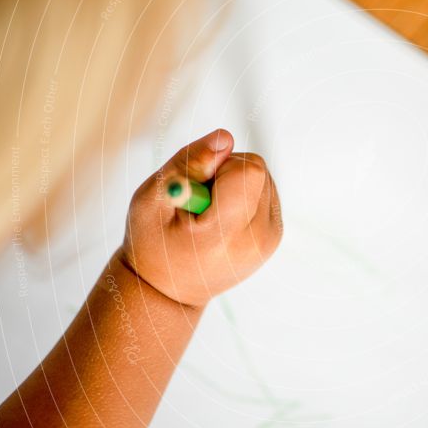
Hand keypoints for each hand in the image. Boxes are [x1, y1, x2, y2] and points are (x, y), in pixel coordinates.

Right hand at [119, 129, 282, 306]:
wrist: (169, 289)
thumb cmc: (153, 242)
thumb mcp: (153, 198)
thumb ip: (189, 163)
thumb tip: (226, 138)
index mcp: (224, 235)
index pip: (249, 172)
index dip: (221, 166)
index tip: (198, 186)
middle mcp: (255, 240)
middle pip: (257, 171)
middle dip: (227, 173)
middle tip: (200, 201)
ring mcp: (269, 241)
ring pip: (263, 178)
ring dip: (236, 183)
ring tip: (209, 212)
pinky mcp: (275, 236)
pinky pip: (266, 191)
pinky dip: (245, 195)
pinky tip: (223, 217)